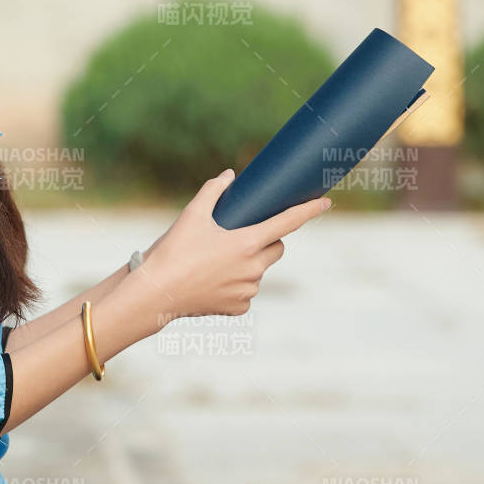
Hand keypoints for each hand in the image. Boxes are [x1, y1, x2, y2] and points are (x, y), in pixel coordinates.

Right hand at [139, 169, 331, 321]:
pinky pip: (246, 293)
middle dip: (268, 240)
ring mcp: (247, 290)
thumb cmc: (173, 250)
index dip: (309, 211)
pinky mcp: (239, 308)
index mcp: (247, 242)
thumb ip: (213, 191)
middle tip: (243, 237)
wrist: (157, 292)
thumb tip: (229, 175)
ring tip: (216, 262)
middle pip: (277, 249)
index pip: (287, 222)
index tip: (326, 203)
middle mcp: (253, 268)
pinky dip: (236, 286)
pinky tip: (213, 282)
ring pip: (259, 271)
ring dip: (249, 264)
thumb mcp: (191, 214)